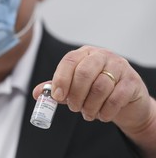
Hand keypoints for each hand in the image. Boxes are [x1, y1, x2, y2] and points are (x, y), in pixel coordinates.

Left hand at [33, 46, 155, 146]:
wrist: (126, 97)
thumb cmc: (96, 88)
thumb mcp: (75, 85)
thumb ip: (57, 87)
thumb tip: (36, 93)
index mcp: (84, 54)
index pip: (69, 61)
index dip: (61, 79)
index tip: (58, 97)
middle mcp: (101, 56)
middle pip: (84, 72)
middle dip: (76, 95)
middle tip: (74, 108)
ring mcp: (119, 66)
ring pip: (100, 87)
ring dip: (90, 106)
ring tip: (87, 113)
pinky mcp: (132, 81)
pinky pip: (116, 98)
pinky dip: (105, 111)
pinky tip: (101, 115)